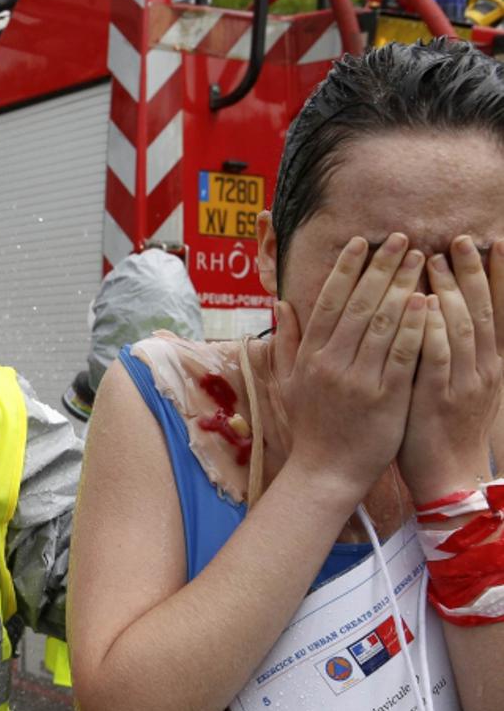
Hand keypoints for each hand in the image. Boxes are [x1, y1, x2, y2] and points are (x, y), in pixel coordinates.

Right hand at [273, 234, 428, 501]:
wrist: (326, 472)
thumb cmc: (310, 427)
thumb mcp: (288, 383)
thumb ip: (287, 341)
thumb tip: (282, 303)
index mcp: (311, 357)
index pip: (330, 301)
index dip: (346, 268)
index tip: (362, 241)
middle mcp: (332, 363)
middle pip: (361, 304)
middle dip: (382, 267)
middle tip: (402, 238)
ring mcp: (359, 379)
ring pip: (384, 322)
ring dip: (403, 285)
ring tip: (421, 259)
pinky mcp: (386, 397)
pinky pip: (403, 353)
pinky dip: (416, 325)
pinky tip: (428, 299)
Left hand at [397, 237, 503, 500]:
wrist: (447, 475)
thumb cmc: (447, 426)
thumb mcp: (465, 384)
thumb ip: (461, 349)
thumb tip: (448, 312)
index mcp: (492, 362)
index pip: (500, 310)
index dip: (500, 275)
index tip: (494, 241)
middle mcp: (484, 367)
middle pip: (482, 310)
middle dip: (473, 272)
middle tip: (461, 239)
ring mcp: (464, 382)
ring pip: (460, 326)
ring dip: (449, 290)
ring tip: (436, 259)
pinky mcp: (439, 397)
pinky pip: (437, 356)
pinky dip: (431, 327)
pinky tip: (422, 304)